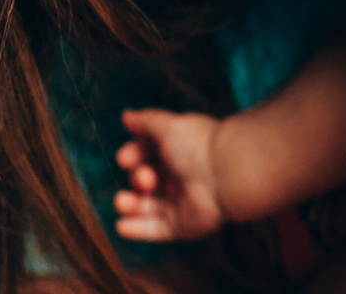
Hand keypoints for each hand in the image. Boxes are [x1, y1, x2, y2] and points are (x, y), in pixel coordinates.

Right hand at [113, 109, 225, 242]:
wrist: (225, 175)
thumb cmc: (198, 146)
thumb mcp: (168, 126)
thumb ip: (145, 121)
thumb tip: (126, 115)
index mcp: (177, 151)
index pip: (147, 154)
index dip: (133, 156)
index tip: (125, 159)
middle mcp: (178, 176)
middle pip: (145, 181)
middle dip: (138, 178)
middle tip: (146, 178)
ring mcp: (180, 202)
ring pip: (146, 207)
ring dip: (129, 205)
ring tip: (123, 202)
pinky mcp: (182, 225)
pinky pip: (156, 229)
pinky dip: (137, 230)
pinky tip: (121, 226)